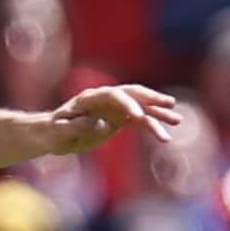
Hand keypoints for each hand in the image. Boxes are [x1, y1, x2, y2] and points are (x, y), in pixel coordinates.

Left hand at [41, 84, 181, 155]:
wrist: (53, 135)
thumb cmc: (53, 133)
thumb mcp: (59, 132)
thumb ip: (75, 126)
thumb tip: (98, 124)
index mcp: (90, 98)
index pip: (113, 95)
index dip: (126, 103)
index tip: (137, 116)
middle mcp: (106, 99)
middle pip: (133, 94)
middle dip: (151, 98)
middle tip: (169, 104)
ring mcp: (115, 108)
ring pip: (141, 107)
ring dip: (159, 113)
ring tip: (176, 121)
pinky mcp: (120, 119)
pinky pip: (140, 121)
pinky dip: (153, 126)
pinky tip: (165, 136)